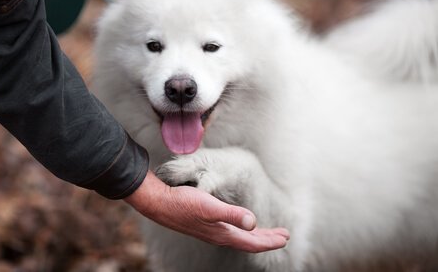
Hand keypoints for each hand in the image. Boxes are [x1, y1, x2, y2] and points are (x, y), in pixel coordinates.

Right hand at [124, 171, 289, 252]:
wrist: (159, 203)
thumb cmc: (182, 203)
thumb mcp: (209, 206)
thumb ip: (232, 214)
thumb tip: (254, 223)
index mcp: (223, 233)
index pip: (253, 242)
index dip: (271, 241)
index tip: (286, 237)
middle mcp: (219, 235)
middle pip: (249, 241)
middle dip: (268, 239)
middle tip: (284, 235)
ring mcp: (211, 231)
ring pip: (240, 237)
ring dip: (256, 236)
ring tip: (268, 233)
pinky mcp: (205, 225)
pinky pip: (231, 232)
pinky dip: (242, 230)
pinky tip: (241, 225)